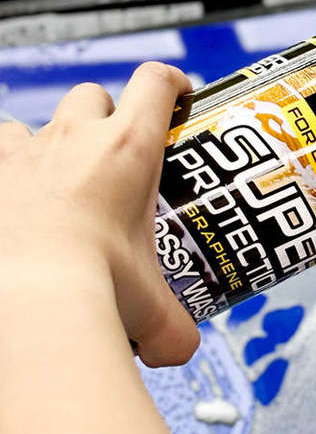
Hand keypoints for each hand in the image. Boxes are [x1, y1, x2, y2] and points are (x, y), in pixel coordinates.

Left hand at [0, 62, 198, 365]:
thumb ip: (171, 328)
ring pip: (35, 122)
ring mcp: (22, 155)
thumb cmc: (92, 290)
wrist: (22, 303)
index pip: (157, 82)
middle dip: (105, 115)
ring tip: (55, 184)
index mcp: (129, 150)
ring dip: (48, 143)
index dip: (173, 82)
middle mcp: (74, 138)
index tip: (181, 97)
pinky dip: (5, 171)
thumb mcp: (151, 312)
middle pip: (92, 94)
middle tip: (114, 157)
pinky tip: (14, 203)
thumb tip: (176, 351)